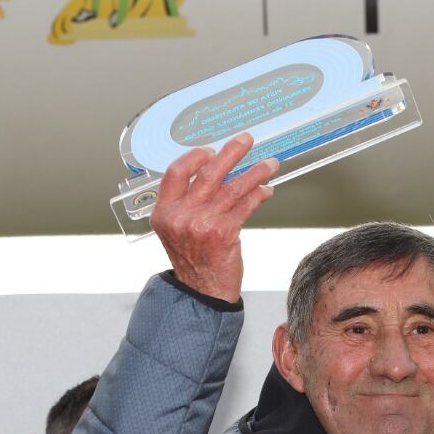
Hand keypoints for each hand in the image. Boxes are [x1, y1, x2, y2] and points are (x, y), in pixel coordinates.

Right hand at [150, 133, 277, 303]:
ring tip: (269, 164)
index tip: (211, 150)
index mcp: (164, 212)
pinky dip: (258, 195)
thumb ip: (187, 203)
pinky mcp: (223, 233)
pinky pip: (245, 206)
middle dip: (231, 152)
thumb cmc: (193, 261)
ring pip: (232, 187)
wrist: (201, 293)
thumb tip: (216, 171)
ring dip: (254, 172)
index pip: (175, 173)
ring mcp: (201, 224)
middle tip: (246, 140)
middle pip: (207, 173)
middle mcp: (180, 217)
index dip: (194, 157)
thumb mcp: (177, 229)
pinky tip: (266, 190)